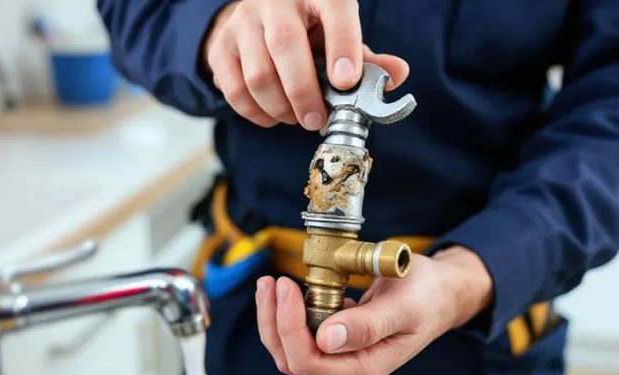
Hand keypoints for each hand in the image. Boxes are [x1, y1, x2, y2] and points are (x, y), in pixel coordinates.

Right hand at [201, 0, 409, 129]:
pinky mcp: (221, 45)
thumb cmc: (308, 26)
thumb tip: (397, 74)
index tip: (346, 81)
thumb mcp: (339, 33)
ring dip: (281, 108)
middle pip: (285, 45)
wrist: (259, 12)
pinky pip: (234, 89)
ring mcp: (243, 21)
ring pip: (258, 74)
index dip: (342, 46)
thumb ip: (366, 57)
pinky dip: (255, 112)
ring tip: (297, 117)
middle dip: (305, 93)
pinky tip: (273, 115)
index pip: (334, 9)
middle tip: (317, 119)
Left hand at [255, 246, 492, 374]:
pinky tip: (286, 289)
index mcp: (365, 368)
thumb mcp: (403, 305)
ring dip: (274, 317)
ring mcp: (340, 358)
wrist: (440, 292)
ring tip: (271, 283)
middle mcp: (348, 369)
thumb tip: (327, 340)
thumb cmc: (427, 296)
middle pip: (292, 359)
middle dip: (274, 321)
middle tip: (273, 281)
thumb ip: (368, 325)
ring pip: (289, 349)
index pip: (309, 362)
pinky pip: (298, 336)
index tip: (288, 287)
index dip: (289, 327)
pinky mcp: (334, 342)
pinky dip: (285, 314)